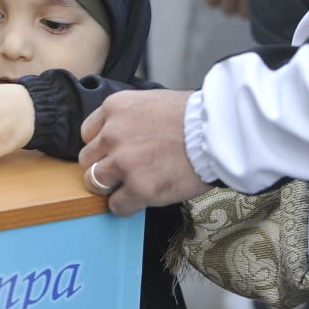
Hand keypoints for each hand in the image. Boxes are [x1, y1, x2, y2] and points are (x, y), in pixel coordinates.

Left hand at [78, 89, 208, 215]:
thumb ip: (129, 119)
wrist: (221, 132)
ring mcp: (124, 162)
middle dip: (103, 167)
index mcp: (115, 108)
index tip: (111, 154)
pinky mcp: (138, 188)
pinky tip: (142, 198)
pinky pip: (116, 206)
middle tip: (123, 172)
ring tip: (131, 186)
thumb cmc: (195, 117)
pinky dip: (126, 206)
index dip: (101, 147)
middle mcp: (113, 134)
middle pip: (87, 159)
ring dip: (111, 187)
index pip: (87, 133)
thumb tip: (121, 138)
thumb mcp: (152, 102)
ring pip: (95, 183)